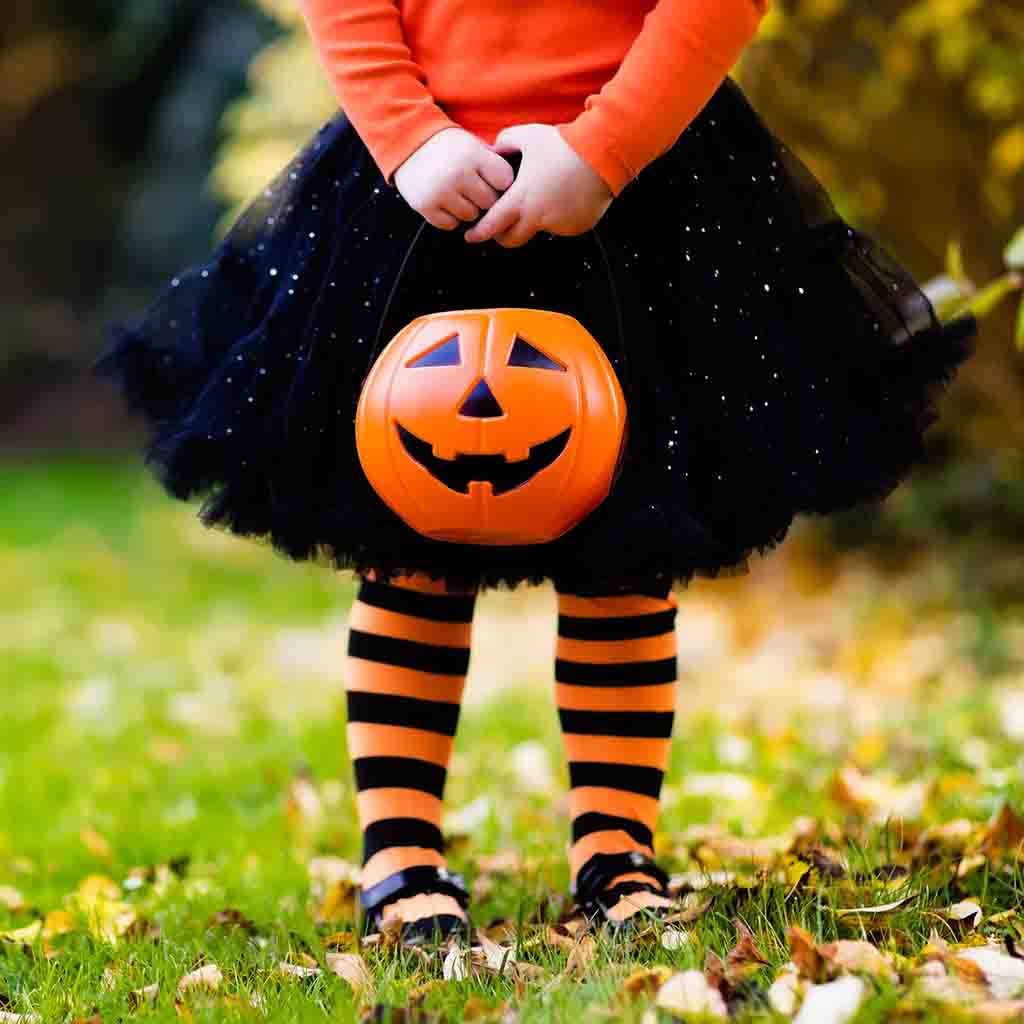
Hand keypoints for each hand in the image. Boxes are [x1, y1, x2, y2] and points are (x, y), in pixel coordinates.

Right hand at [393, 126, 515, 230]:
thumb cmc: (447, 148)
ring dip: (468, 208)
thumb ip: (493, 164)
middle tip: (473, 188)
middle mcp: (457, 174)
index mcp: (473, 156)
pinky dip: (450, 217)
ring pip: (471, 216)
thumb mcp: (472, 145)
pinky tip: (445, 201)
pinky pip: (450, 225)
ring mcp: (440, 192)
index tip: (493, 180)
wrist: (408, 143)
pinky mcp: (426, 206)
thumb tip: (517, 190)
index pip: (505, 182)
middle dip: (484, 197)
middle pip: (489, 203)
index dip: (501, 183)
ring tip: (457, 193)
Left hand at [464, 124, 613, 248]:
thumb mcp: (527, 135)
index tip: (470, 236)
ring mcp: (558, 224)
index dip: (479, 233)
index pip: (492, 225)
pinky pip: (561, 226)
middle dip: (502, 237)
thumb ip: (504, 142)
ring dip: (534, 221)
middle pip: (512, 240)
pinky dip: (558, 216)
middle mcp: (538, 217)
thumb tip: (494, 149)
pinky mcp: (576, 227)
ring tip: (544, 195)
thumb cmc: (563, 144)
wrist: (602, 153)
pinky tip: (565, 196)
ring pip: (538, 230)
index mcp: (522, 198)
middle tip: (500, 228)